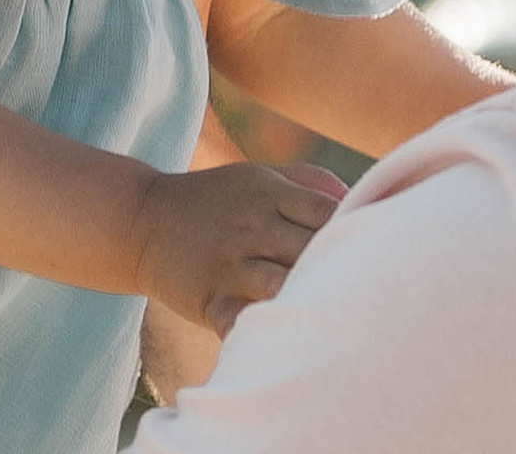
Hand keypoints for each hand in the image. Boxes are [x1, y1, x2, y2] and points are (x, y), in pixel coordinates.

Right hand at [134, 159, 347, 334]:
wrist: (142, 221)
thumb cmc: (214, 200)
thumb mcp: (257, 176)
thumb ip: (308, 181)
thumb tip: (356, 197)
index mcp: (270, 193)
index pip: (329, 212)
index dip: (357, 231)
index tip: (373, 252)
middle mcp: (252, 225)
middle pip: (312, 249)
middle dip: (342, 270)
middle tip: (368, 293)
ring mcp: (230, 262)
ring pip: (281, 285)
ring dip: (307, 300)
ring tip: (331, 317)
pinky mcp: (209, 296)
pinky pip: (239, 319)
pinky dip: (260, 331)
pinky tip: (282, 339)